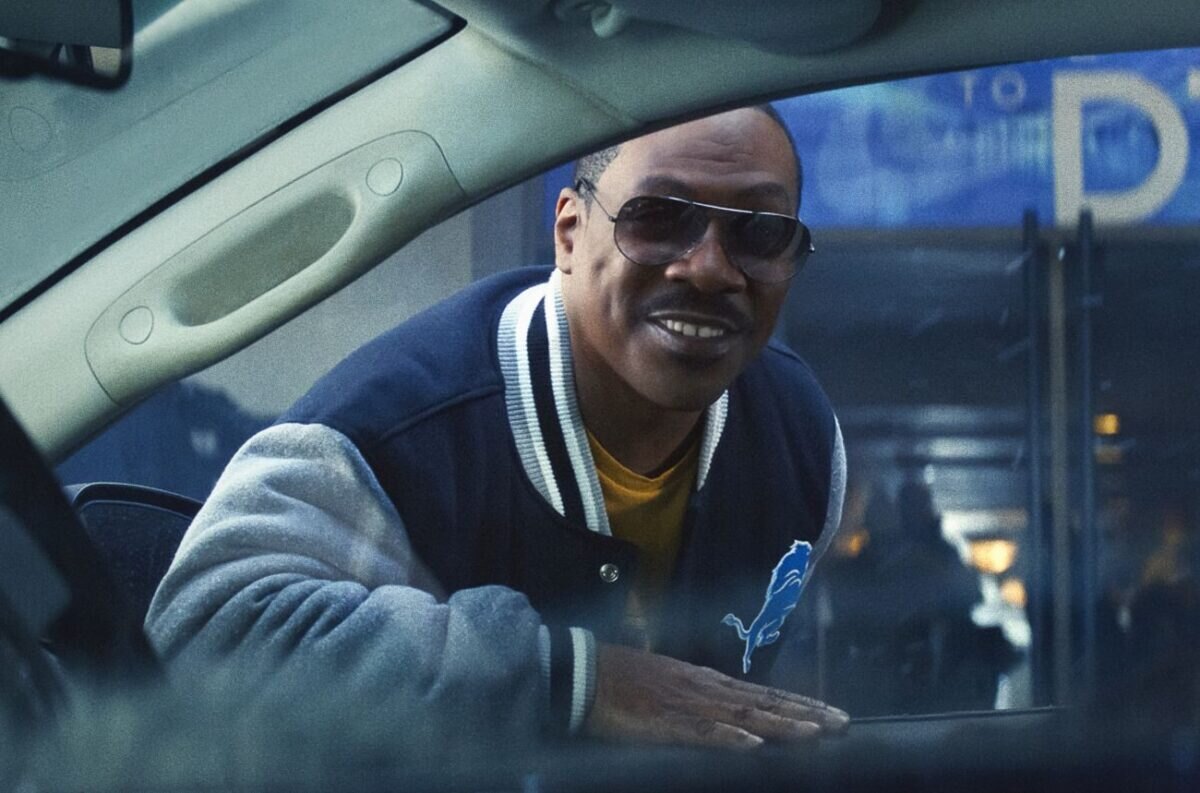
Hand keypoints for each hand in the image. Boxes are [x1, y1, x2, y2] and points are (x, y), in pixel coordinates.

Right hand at [583, 642, 848, 749]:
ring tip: (814, 733)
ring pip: (744, 716)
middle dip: (805, 712)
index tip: (830, 713)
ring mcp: (687, 704)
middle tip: (842, 723)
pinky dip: (729, 739)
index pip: (763, 694)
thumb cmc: (622, 681)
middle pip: (764, 702)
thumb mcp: (669, 687)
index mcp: (706, 683)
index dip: (798, 703)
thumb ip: (698, 700)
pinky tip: (753, 746)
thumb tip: (728, 718)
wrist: (585, 673)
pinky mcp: (665, 722)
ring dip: (781, 724)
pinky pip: (702, 733)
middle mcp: (706, 690)